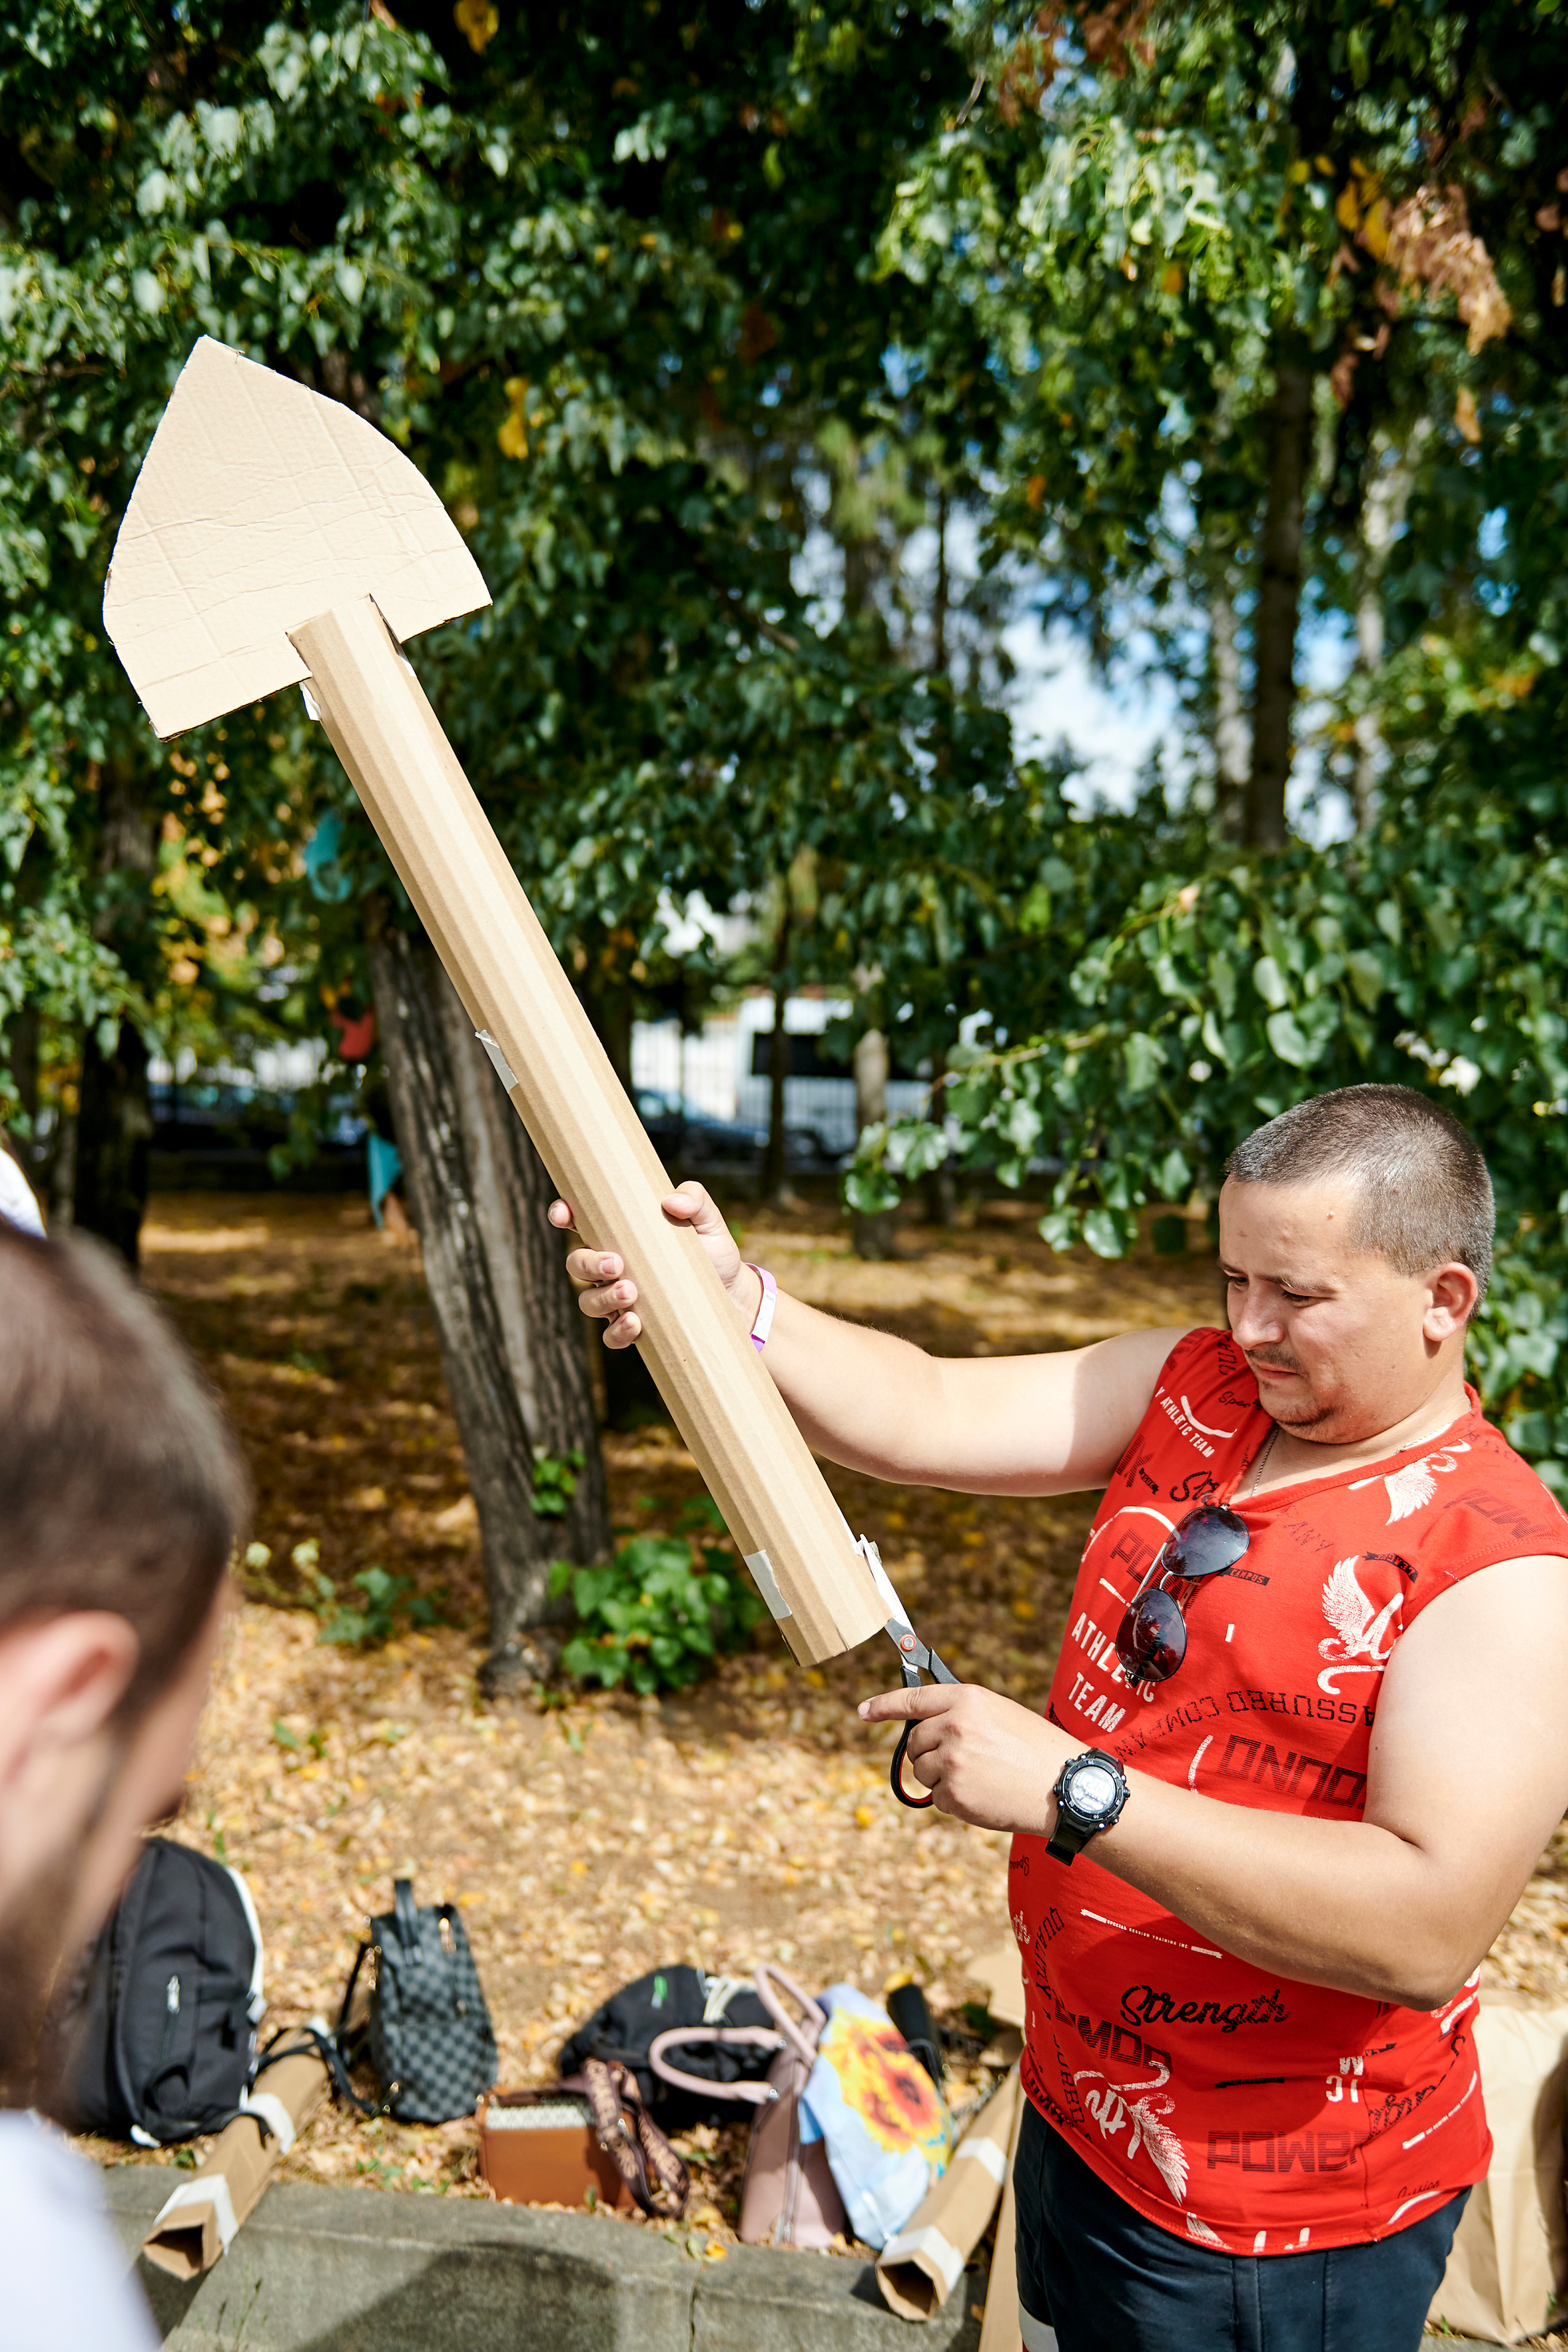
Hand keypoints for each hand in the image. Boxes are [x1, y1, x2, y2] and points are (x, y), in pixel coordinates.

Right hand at [547, 1181, 749, 1349]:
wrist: (734, 1292)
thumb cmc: (712, 1250)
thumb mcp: (708, 1220)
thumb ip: (695, 1199)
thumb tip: (673, 1202)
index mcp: (620, 1234)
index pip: (579, 1221)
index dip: (563, 1215)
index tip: (564, 1215)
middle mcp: (612, 1266)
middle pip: (577, 1264)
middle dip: (588, 1264)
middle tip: (616, 1263)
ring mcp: (618, 1298)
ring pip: (588, 1301)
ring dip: (602, 1298)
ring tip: (630, 1293)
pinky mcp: (634, 1327)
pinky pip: (610, 1335)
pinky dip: (617, 1331)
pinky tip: (634, 1323)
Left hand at [858, 1681, 1068, 1835]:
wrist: (1064, 1786)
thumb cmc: (1035, 1749)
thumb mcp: (999, 1713)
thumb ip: (961, 1713)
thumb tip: (923, 1724)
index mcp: (966, 1699)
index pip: (913, 1699)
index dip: (884, 1705)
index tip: (864, 1710)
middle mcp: (953, 1726)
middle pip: (914, 1741)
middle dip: (928, 1752)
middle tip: (961, 1761)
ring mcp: (951, 1761)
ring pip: (922, 1771)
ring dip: (941, 1777)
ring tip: (980, 1778)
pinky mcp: (953, 1794)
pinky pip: (936, 1797)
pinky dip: (953, 1800)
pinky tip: (984, 1795)